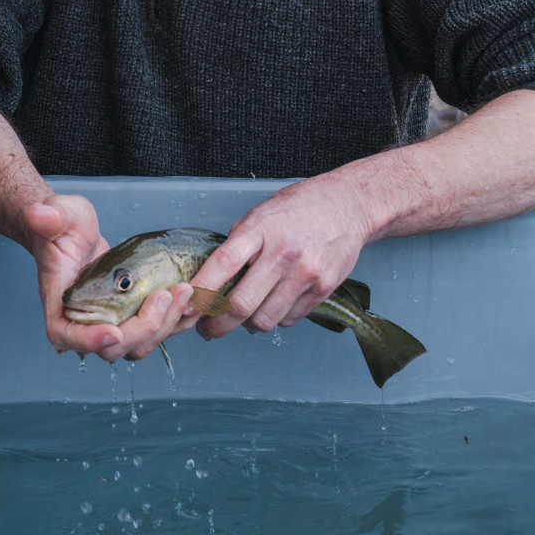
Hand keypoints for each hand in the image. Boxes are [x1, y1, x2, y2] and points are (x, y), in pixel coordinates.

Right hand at [26, 194, 194, 363]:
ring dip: (166, 325)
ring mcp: (109, 319)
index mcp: (60, 301)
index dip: (90, 341)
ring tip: (185, 290)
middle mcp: (84, 319)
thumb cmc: (61, 223)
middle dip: (144, 328)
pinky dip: (174, 320)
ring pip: (138, 344)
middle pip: (113, 347)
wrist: (74, 229)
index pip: (67, 335)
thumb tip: (39, 215)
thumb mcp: (57, 214)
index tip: (114, 330)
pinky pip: (153, 330)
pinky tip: (191, 297)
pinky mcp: (129, 314)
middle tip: (165, 295)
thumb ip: (49, 217)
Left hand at [183, 173, 373, 340]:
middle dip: (217, 325)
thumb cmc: (299, 207)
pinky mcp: (323, 289)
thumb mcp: (261, 213)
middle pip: (241, 304)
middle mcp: (283, 253)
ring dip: (247, 325)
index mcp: (261, 229)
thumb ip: (239, 242)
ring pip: (264, 319)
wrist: (347, 205)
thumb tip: (213, 276)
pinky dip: (275, 318)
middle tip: (206, 329)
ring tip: (241, 317)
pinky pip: (289, 318)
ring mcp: (305, 274)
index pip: (223, 264)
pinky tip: (271, 305)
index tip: (186, 308)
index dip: (202, 291)